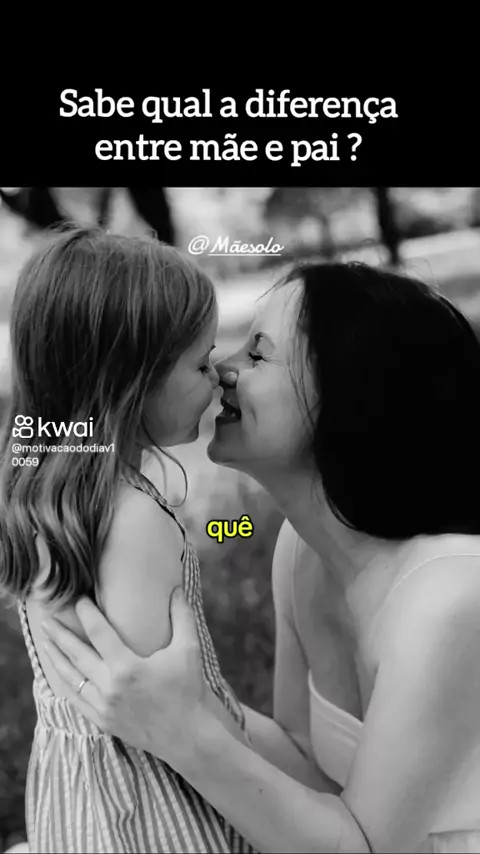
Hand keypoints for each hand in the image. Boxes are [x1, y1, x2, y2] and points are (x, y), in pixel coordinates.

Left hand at [42, 586, 207, 763]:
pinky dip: (66, 684)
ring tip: (45, 641)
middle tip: (47, 617)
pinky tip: (60, 674)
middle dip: (60, 634)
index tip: (79, 599)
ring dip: (56, 658)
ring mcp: (104, 708)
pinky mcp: (104, 722)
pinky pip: (77, 700)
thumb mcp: (188, 649)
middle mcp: (110, 688)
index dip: (86, 613)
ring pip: (71, 678)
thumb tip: (176, 588)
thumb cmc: (190, 690)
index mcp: (128, 667)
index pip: (99, 632)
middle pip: (76, 654)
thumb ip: (182, 615)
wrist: (190, 736)